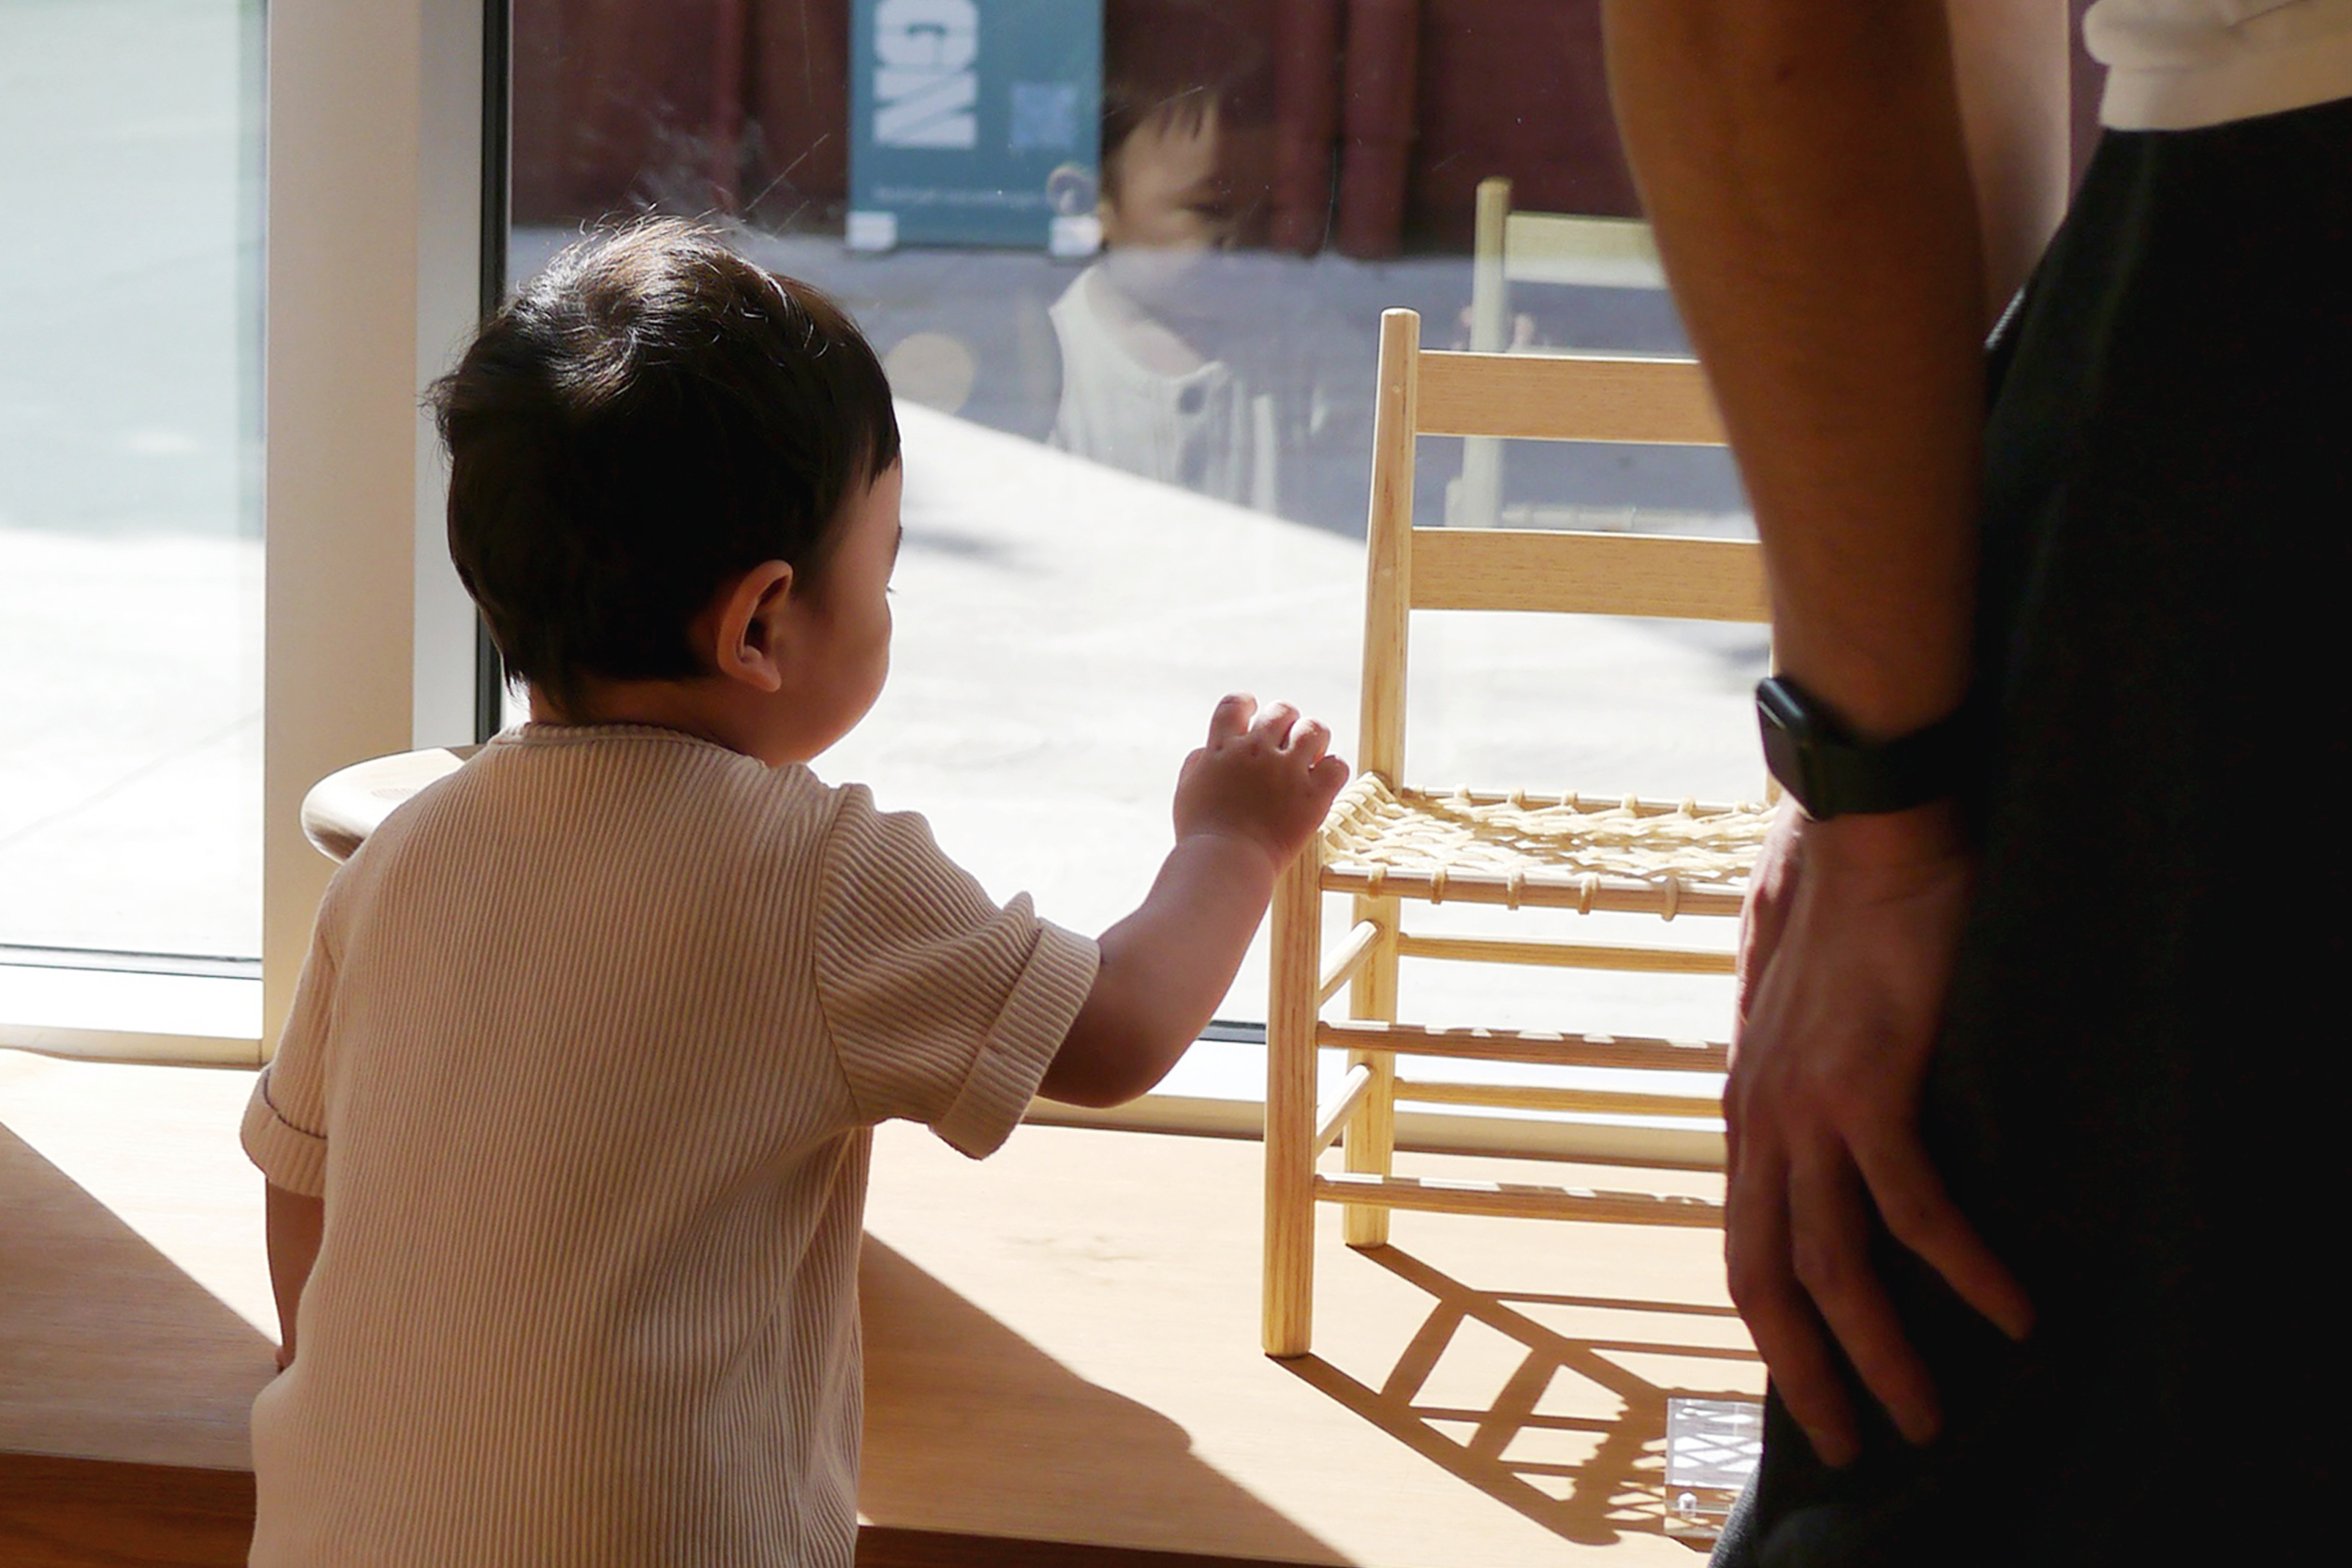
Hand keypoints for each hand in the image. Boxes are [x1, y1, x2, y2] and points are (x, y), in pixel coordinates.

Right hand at [1172, 694, 1348, 872]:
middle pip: (1281, 711)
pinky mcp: (1312, 796)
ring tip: (1310, 759)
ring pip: (1314, 729)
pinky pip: (1337, 766)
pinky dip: (1332, 771)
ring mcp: (1286, 771)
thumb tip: (1208, 750)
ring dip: (1313, 740)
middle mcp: (1255, 750)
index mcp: (1222, 748)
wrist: (1224, 865)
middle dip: (1286, 723)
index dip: (1247, 703)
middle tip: (1287, 745)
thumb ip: (1198, 764)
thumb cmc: (1202, 837)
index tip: (1253, 711)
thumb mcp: (1186, 792)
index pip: (1235, 704)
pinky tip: (1322, 784)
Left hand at [1724, 802, 2031, 1468]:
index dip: (1775, 1325)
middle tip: (1857, 1442)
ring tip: (1933, 1416)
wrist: (1858, 823)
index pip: (1744, 1242)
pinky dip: (1962, 1270)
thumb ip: (1791, 1064)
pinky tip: (2012, 1314)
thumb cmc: (1831, 895)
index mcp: (1744, 1106)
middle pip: (1766, 1278)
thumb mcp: (1782, 996)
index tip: (1812, 1384)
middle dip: (1809, 1373)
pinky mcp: (1867, 1084)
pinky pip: (1914, 1207)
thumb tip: (1810, 1106)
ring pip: (1833, 1266)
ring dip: (1885, 1353)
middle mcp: (1759, 1119)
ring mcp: (1805, 1106)